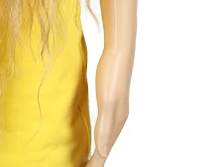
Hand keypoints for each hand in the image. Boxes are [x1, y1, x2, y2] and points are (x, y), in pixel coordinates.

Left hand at [84, 45, 132, 165]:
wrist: (118, 52)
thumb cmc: (112, 74)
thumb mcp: (107, 100)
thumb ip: (106, 126)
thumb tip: (103, 152)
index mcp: (116, 122)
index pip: (105, 150)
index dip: (96, 163)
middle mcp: (118, 119)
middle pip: (106, 147)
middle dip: (97, 161)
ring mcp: (115, 110)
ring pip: (106, 137)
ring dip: (98, 150)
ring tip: (88, 160)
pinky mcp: (110, 101)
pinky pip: (104, 126)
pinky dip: (99, 136)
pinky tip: (94, 135)